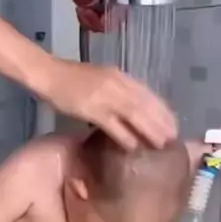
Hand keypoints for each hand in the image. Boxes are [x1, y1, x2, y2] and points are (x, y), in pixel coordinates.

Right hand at [44, 57, 177, 150]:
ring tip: (160, 144)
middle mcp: (117, 84)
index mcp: (120, 76)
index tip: (173, 123)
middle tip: (173, 138)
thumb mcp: (100, 79)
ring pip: (135, 115)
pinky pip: (113, 125)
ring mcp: (105, 96)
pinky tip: (134, 147)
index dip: (163, 109)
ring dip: (149, 130)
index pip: (148, 94)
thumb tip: (132, 108)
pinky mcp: (91, 108)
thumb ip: (116, 90)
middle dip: (162, 122)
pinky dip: (125, 137)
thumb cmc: (70, 78)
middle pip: (146, 105)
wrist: (47, 73)